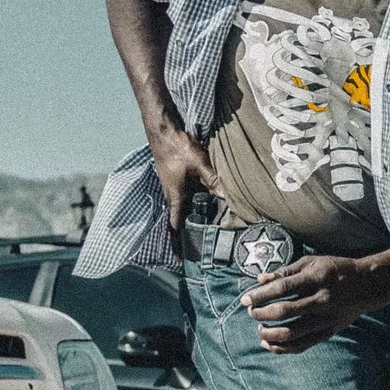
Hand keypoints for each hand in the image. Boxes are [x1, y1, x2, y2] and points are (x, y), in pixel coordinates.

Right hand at [151, 125, 220, 245]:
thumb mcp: (198, 163)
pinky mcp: (176, 177)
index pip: (175, 225)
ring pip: (184, 207)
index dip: (178, 243)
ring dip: (191, 218)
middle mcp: (172, 194)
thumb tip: (227, 196)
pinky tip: (205, 202)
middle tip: (193, 251)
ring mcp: (173, 185)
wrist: (162, 129)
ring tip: (202, 231)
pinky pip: (186, 195)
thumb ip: (212, 179)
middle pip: (179, 219)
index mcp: (175, 196)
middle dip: (185, 235)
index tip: (179, 260)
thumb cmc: (176, 146)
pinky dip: (194, 202)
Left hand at [241, 254, 380, 353]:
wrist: (367, 285)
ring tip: (260, 328)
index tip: (245, 299)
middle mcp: (321, 300)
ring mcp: (325, 319)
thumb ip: (285, 271)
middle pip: (284, 312)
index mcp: (315, 279)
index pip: (281, 288)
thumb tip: (260, 280)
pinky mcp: (328, 332)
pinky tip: (269, 344)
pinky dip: (283, 348)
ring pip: (292, 333)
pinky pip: (302, 345)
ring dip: (270, 334)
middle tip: (251, 312)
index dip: (260, 295)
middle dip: (262, 314)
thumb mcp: (312, 262)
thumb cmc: (335, 270)